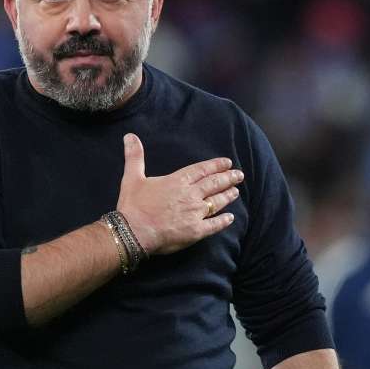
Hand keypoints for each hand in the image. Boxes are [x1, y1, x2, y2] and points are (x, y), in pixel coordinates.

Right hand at [117, 133, 240, 254]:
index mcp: (178, 181)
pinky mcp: (196, 231)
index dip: (216, 165)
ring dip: (227, 196)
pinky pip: (214, 225)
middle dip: (228, 178)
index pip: (202, 170)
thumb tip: (130, 136)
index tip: (227, 163)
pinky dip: (223, 221)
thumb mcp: (132, 177)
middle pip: (214, 184)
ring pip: (216, 202)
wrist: (134, 231)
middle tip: (239, 175)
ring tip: (236, 192)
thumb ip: (134, 157)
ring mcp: (195, 214)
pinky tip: (230, 218)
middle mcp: (190, 195)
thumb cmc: (133, 205)